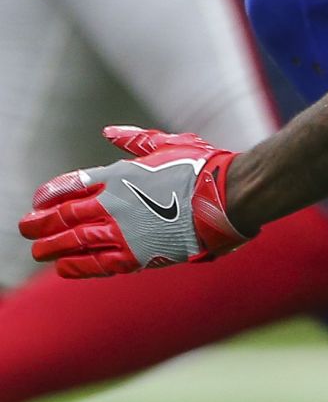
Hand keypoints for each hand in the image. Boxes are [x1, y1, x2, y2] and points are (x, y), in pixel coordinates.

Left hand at [21, 127, 250, 277]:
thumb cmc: (201, 167)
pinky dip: (77, 267)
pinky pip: (98, 264)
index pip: (72, 185)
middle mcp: (115, 204)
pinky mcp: (138, 256)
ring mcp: (124, 232)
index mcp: (120, 175)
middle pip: (65, 215)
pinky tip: (63, 268)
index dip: (51, 194)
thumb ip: (134, 141)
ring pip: (74, 241)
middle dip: (41, 222)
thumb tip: (108, 132)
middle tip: (26, 228)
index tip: (37, 201)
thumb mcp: (167, 144)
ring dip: (52, 246)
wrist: (226, 197)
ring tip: (37, 251)